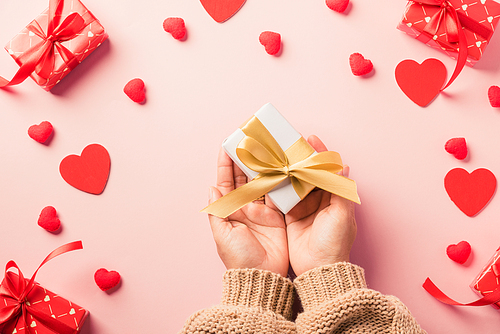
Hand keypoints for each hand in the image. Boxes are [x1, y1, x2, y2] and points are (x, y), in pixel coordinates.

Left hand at [207, 149, 288, 276]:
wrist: (262, 276)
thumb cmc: (238, 258)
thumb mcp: (223, 236)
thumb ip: (218, 211)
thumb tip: (212, 187)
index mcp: (229, 209)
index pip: (226, 181)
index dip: (226, 163)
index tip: (227, 145)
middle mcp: (244, 206)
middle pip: (244, 177)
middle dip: (245, 158)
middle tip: (249, 139)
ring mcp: (261, 210)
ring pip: (261, 181)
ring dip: (262, 165)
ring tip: (265, 146)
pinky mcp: (277, 215)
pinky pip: (277, 193)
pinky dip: (278, 179)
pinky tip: (280, 164)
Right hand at [285, 135, 356, 276]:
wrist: (318, 269)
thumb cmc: (334, 242)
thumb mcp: (341, 215)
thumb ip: (341, 190)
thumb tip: (344, 166)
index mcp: (333, 196)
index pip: (326, 169)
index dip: (319, 153)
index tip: (310, 138)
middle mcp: (319, 198)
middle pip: (308, 172)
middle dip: (299, 157)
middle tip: (287, 143)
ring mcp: (304, 206)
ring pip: (294, 181)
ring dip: (286, 168)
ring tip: (276, 153)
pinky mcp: (290, 215)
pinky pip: (283, 196)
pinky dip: (277, 185)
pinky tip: (268, 173)